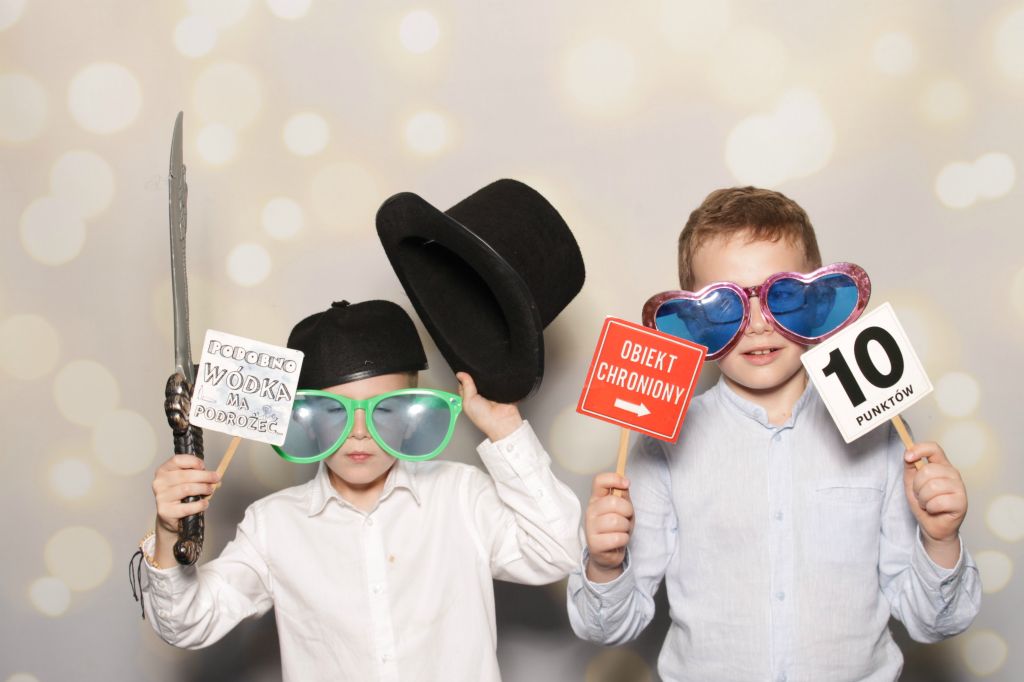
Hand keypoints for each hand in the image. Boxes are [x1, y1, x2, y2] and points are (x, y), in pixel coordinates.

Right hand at [151, 454, 219, 564]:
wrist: (169, 516)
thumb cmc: (180, 495)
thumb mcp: (188, 481)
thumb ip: (200, 476)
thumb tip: (216, 476)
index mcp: (163, 470)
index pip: (177, 460)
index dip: (193, 461)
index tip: (204, 466)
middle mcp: (159, 482)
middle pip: (184, 475)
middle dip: (204, 476)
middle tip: (215, 478)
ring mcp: (161, 497)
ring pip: (186, 489)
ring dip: (203, 489)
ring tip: (210, 490)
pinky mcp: (165, 511)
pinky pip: (186, 507)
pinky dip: (199, 505)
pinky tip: (204, 504)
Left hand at [456, 372, 522, 441]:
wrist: (502, 422)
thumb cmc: (485, 418)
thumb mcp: (469, 401)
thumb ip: (466, 386)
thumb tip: (460, 374)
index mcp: (470, 400)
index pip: (464, 384)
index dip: (464, 377)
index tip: (465, 371)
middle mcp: (480, 397)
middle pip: (476, 381)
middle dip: (477, 376)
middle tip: (477, 373)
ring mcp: (491, 394)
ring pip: (487, 381)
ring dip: (488, 378)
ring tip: (488, 378)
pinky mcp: (501, 392)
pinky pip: (499, 382)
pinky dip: (498, 380)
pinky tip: (497, 380)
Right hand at [584, 472, 633, 582]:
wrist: (608, 553)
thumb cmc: (616, 528)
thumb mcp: (622, 509)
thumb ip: (623, 495)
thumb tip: (625, 482)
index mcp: (596, 499)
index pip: (599, 481)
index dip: (614, 479)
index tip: (626, 483)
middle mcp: (590, 511)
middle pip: (612, 501)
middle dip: (627, 510)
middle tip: (626, 517)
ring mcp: (590, 527)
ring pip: (616, 521)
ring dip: (625, 527)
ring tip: (622, 531)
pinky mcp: (594, 544)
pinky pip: (617, 538)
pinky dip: (623, 539)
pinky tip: (618, 541)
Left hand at [904, 442, 966, 567]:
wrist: (933, 526)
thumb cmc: (924, 503)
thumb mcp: (911, 482)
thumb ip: (910, 467)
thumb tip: (908, 454)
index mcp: (941, 466)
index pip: (934, 448)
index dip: (920, 449)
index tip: (908, 457)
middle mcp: (953, 474)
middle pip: (928, 470)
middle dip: (917, 486)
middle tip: (920, 495)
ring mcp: (960, 488)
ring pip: (932, 487)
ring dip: (923, 498)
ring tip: (927, 503)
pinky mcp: (962, 503)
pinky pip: (937, 501)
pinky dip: (930, 508)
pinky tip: (934, 510)